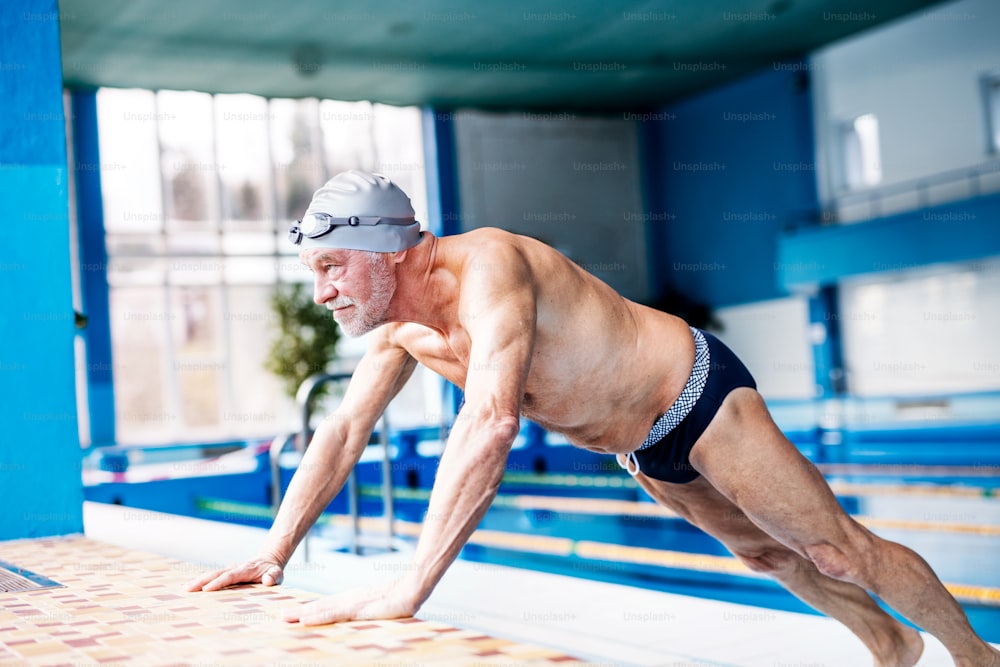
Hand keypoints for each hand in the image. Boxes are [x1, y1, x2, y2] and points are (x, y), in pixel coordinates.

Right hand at [185, 557, 283, 591]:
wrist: (269, 560)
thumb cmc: (272, 571)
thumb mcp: (277, 573)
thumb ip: (273, 576)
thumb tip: (268, 580)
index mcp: (246, 569)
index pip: (230, 576)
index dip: (219, 582)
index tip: (206, 589)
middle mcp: (235, 568)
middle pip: (216, 574)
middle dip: (202, 581)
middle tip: (188, 589)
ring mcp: (229, 570)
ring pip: (212, 574)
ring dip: (198, 581)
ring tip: (185, 588)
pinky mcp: (226, 573)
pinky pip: (212, 577)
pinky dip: (201, 581)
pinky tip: (190, 588)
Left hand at [282, 578, 419, 625]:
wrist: (412, 590)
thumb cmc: (401, 601)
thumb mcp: (381, 610)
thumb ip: (370, 614)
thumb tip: (365, 620)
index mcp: (353, 600)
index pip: (327, 606)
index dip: (310, 611)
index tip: (294, 615)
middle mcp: (349, 600)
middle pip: (320, 606)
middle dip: (299, 611)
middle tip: (280, 616)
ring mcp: (352, 603)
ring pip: (322, 609)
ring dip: (302, 614)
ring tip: (285, 617)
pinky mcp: (357, 608)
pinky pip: (333, 614)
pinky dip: (318, 616)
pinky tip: (305, 620)